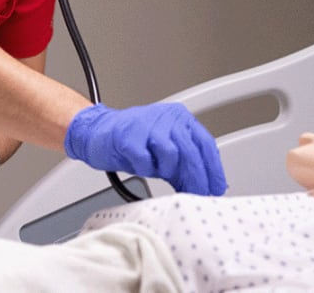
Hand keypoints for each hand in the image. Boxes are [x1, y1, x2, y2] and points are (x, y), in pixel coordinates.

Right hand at [64, 102, 226, 195]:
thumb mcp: (164, 152)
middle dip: (197, 179)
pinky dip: (145, 169)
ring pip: (172, 155)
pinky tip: (140, 166)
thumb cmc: (132, 142)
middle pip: (191, 152)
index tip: (216, 188)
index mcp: (179, 118)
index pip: (205, 144)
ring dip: (165, 170)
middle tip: (197, 195)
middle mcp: (167, 118)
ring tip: (155, 169)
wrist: (97, 131)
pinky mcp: (129, 136)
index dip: (213, 170)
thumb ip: (184, 166)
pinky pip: (146, 161)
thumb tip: (203, 187)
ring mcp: (148, 125)